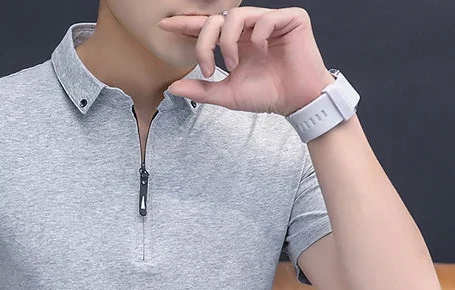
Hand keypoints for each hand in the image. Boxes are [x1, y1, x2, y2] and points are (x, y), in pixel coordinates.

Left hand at [157, 6, 335, 115]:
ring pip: (237, 16)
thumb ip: (201, 90)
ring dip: (228, 43)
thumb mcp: (227, 94)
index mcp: (236, 41)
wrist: (296, 101)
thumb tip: (172, 87)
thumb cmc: (267, 95)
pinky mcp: (290, 19)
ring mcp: (270, 21)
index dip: (187, 24)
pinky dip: (257, 38)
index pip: (208, 27)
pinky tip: (262, 54)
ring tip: (234, 65)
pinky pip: (265, 19)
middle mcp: (250, 28)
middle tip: (205, 67)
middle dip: (204, 43)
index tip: (165, 26)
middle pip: (216, 19)